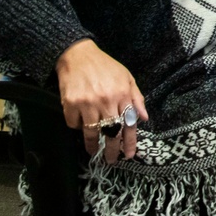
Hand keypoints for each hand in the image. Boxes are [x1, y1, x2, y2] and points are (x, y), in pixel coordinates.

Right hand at [55, 39, 148, 163]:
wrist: (78, 55)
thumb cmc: (105, 67)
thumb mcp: (127, 78)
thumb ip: (137, 98)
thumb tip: (144, 117)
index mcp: (123, 94)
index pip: (130, 123)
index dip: (130, 142)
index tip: (129, 154)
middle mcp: (107, 101)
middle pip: (111, 132)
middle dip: (112, 150)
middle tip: (111, 160)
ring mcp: (87, 103)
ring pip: (92, 132)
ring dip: (93, 144)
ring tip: (94, 151)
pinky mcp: (70, 104)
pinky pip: (74, 124)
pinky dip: (77, 127)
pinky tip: (80, 123)